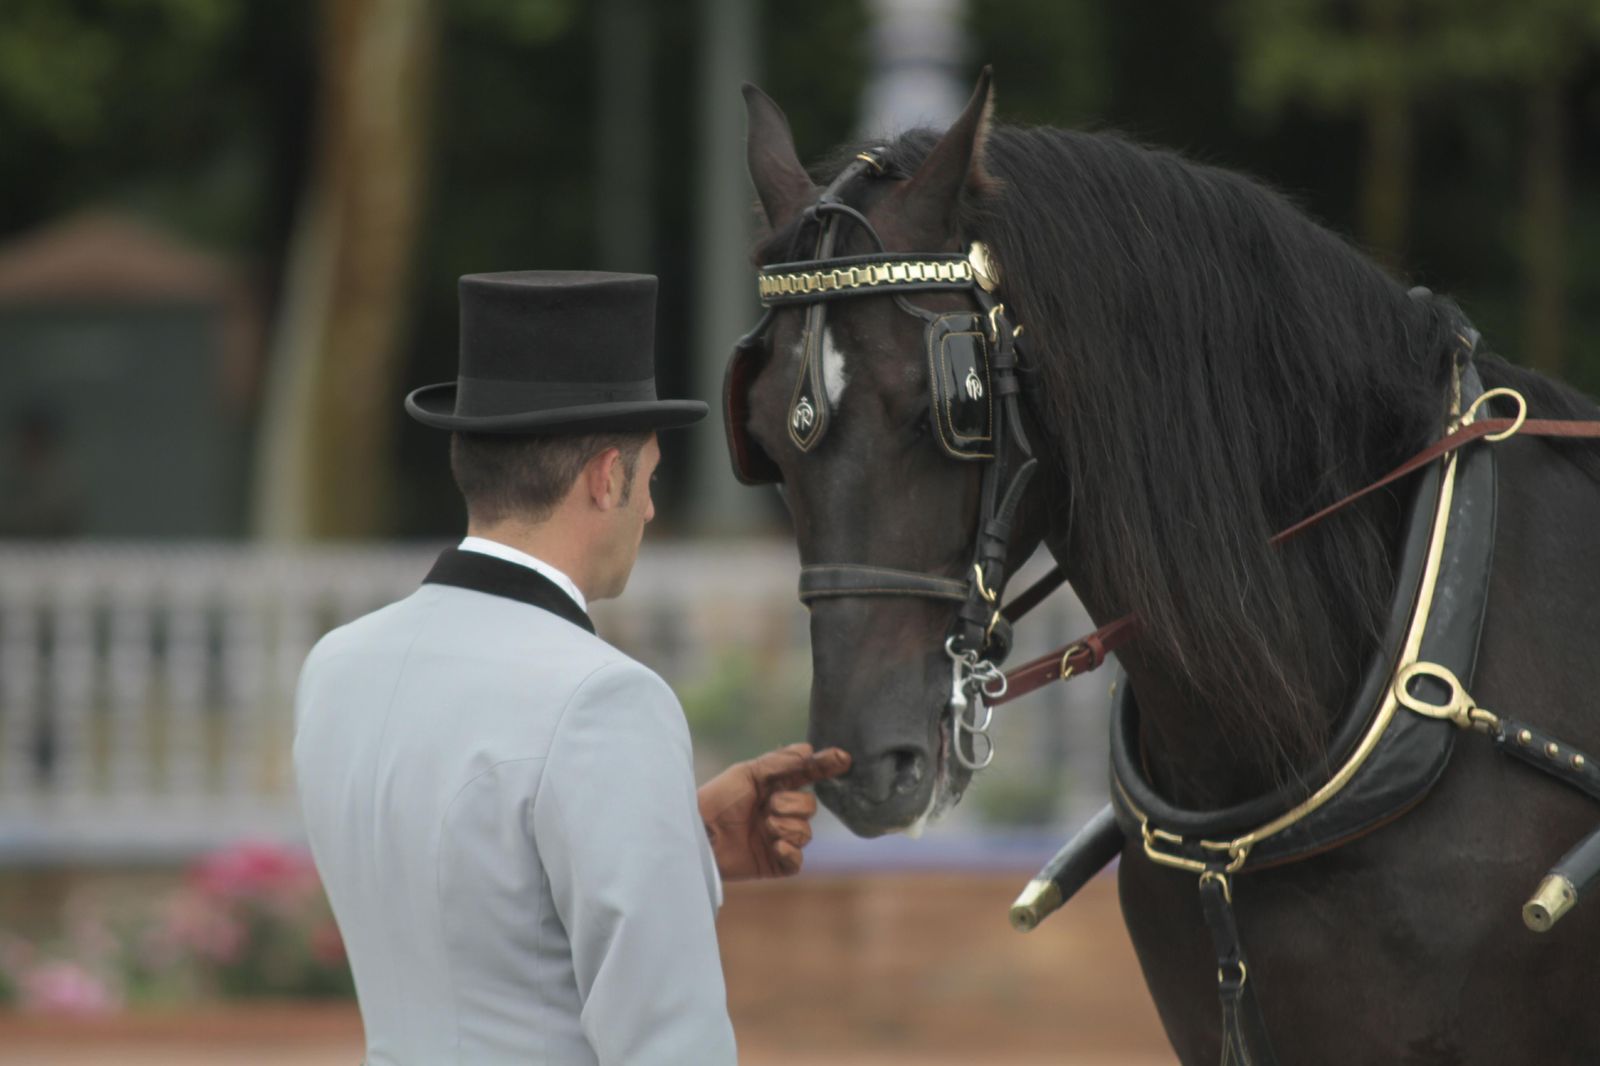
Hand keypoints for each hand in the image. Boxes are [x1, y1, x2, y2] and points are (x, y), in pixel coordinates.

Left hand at [697, 743, 850, 880]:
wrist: (699, 833)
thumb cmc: (717, 800)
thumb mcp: (746, 773)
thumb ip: (779, 762)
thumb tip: (808, 748)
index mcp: (775, 788)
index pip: (808, 776)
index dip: (825, 766)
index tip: (843, 758)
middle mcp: (780, 813)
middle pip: (810, 806)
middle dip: (793, 804)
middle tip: (769, 806)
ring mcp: (779, 838)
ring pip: (805, 832)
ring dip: (786, 826)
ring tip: (764, 826)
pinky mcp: (774, 863)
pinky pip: (797, 860)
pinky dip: (789, 851)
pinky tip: (774, 845)